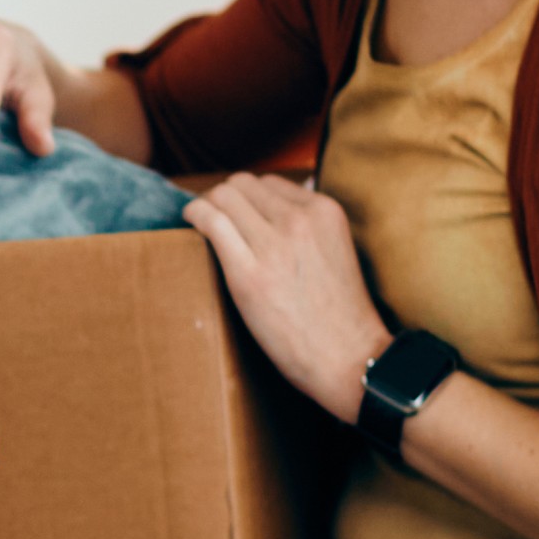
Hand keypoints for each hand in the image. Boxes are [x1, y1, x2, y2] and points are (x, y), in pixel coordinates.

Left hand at [182, 174, 388, 421]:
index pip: (271, 183)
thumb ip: (313, 225)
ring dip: (207, 204)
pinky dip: (194, 214)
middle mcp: (300, 219)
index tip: (240, 214)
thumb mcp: (338, 249)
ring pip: (224, 196)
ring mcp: (274, 245)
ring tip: (200, 219)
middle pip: (243, 184)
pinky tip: (189, 221)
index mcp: (325, 211)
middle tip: (215, 216)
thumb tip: (286, 204)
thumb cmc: (340, 314)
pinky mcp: (249, 273)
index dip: (250, 197)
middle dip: (225, 196)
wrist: (348, 356)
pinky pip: (211, 222)